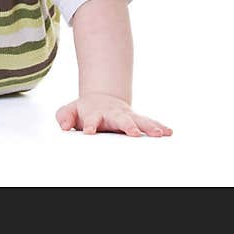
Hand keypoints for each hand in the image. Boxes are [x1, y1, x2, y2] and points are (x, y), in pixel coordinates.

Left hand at [56, 93, 171, 136]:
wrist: (101, 99)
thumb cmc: (86, 110)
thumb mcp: (70, 110)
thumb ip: (64, 116)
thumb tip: (64, 125)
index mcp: (96, 112)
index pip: (92, 119)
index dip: (91, 125)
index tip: (90, 131)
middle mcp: (113, 114)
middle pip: (121, 119)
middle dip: (128, 126)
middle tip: (134, 133)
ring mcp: (126, 116)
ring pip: (139, 120)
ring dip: (149, 127)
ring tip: (160, 134)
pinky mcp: (136, 119)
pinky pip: (149, 123)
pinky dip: (159, 126)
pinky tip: (169, 132)